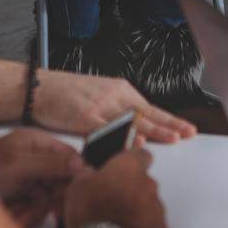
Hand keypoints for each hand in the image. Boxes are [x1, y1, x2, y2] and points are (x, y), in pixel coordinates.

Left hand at [0, 128, 84, 227]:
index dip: (75, 174)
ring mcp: (27, 180)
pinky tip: (13, 218)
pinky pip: (35, 211)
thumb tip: (80, 163)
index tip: (79, 191)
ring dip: (35, 212)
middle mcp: (34, 160)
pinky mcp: (19, 198)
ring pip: (49, 200)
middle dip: (52, 200)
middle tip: (52, 213)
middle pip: (61, 182)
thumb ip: (49, 163)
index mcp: (35, 143)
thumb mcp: (17, 164)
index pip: (68, 156)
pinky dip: (25, 217)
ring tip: (19, 216)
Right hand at [33, 68, 195, 143]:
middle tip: (188, 134)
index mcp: (119, 90)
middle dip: (170, 125)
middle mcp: (113, 97)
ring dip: (154, 130)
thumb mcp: (98, 96)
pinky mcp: (84, 117)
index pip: (150, 108)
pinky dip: (123, 135)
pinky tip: (136, 140)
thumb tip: (136, 128)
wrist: (38, 87)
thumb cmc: (65, 94)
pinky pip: (108, 129)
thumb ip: (117, 110)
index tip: (186, 129)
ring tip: (173, 138)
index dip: (169, 120)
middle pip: (147, 113)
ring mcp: (100, 107)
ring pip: (132, 120)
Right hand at [64, 148, 168, 227]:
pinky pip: (152, 226)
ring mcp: (157, 208)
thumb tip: (86, 171)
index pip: (140, 154)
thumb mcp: (77, 187)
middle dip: (130, 190)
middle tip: (111, 202)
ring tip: (116, 224)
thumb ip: (85, 175)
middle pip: (143, 182)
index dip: (131, 160)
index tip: (123, 167)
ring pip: (149, 205)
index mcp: (129, 167)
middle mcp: (148, 184)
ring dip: (136, 210)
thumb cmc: (92, 215)